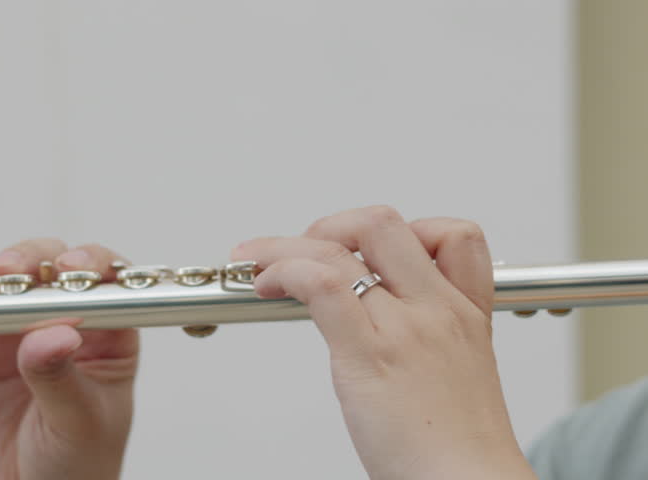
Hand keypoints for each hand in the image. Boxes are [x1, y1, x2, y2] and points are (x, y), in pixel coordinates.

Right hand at [0, 239, 138, 479]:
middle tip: (4, 274)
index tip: (68, 270)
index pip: (106, 283)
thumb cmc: (78, 463)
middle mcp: (66, 321)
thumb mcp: (78, 423)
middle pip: (48, 270)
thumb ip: (61, 378)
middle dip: (26, 261)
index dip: (90, 265)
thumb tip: (54, 333)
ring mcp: (19, 331)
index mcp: (110, 334)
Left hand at [232, 207, 536, 479]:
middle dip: (330, 227)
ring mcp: (406, 327)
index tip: (367, 255)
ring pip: (339, 247)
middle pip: (382, 223)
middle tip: (303, 252)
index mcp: (464, 314)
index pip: (454, 235)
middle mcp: (438, 309)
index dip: (405, 232)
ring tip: (259, 265)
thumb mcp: (456, 377)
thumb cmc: (455, 448)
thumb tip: (372, 323)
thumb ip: (423, 340)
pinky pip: (321, 284)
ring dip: (284, 246)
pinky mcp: (370, 354)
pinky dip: (284, 270)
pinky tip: (267, 286)